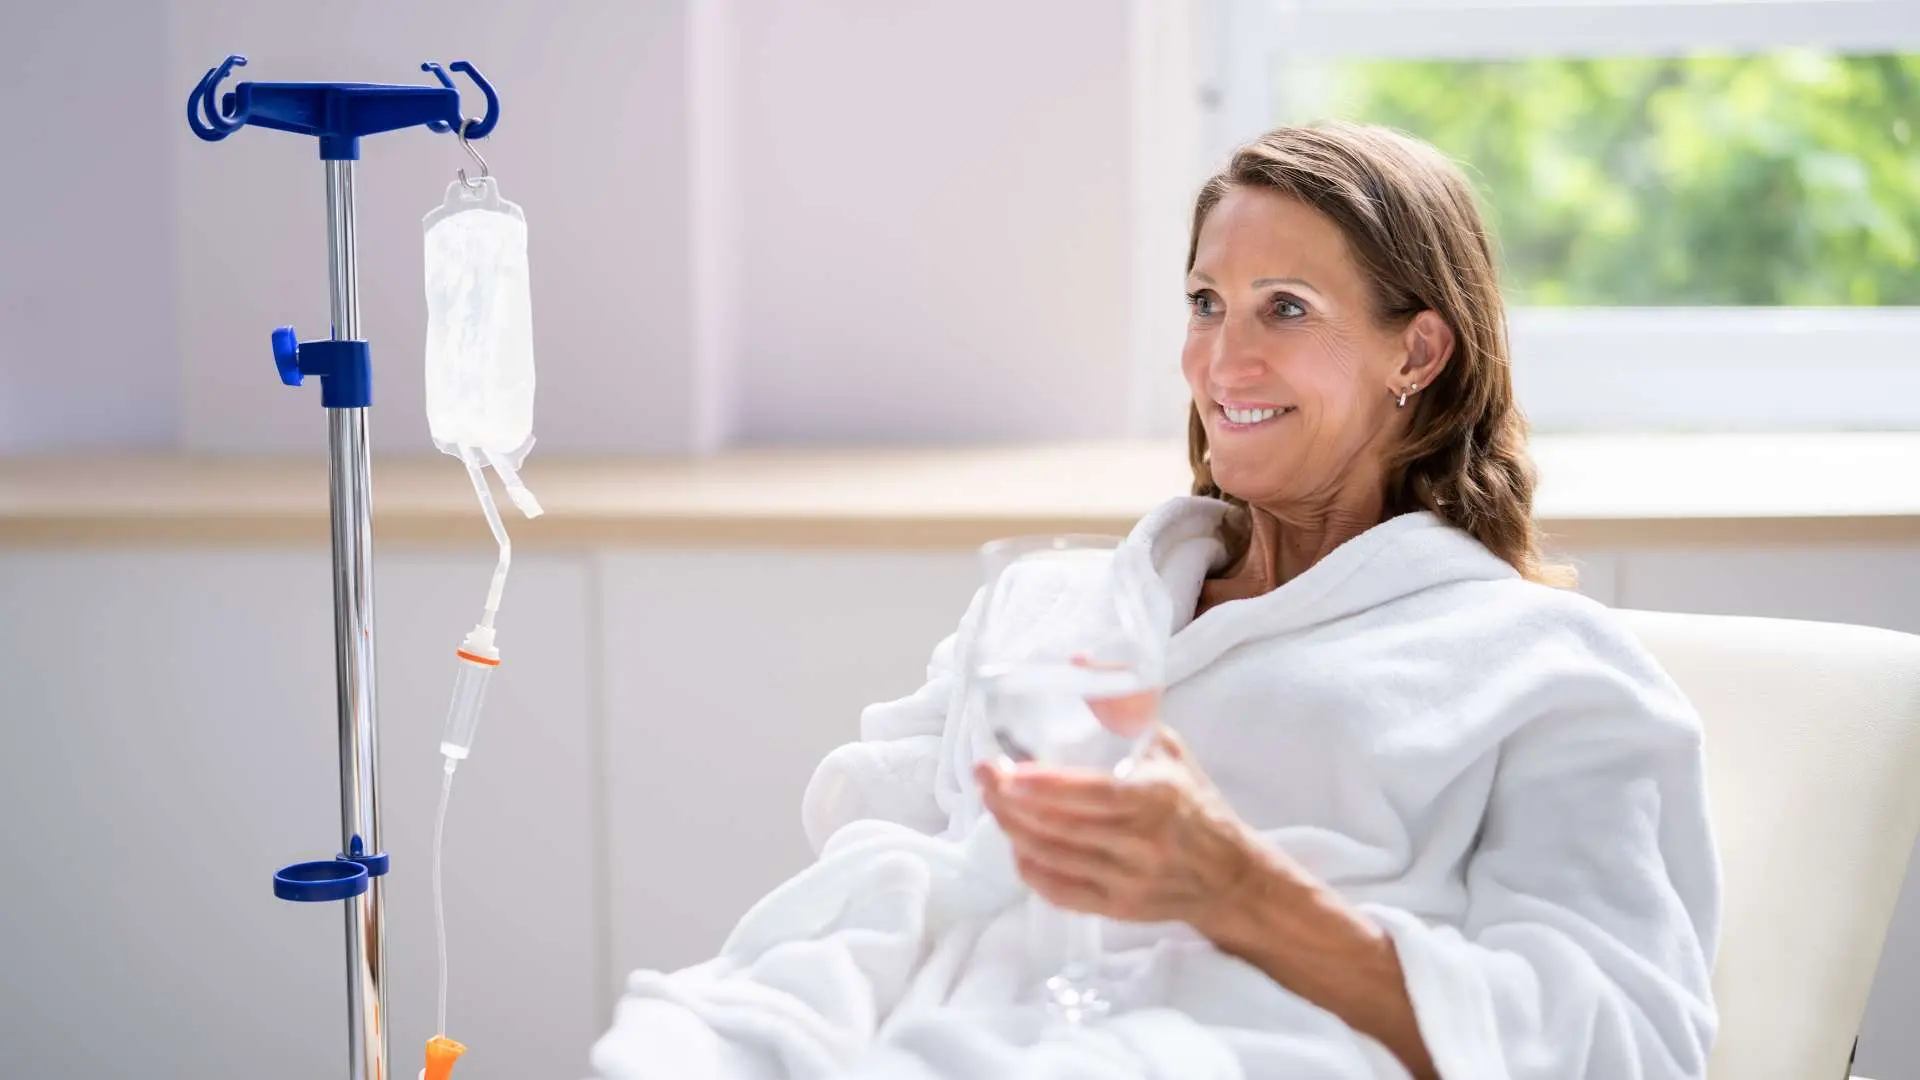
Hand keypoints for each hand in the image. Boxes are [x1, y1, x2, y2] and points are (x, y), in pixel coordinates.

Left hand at [975, 727, 1270, 931]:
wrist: (1231, 877)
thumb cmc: (1193, 803)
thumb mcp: (1169, 747)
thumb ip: (1126, 706)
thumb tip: (1078, 661)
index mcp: (1158, 797)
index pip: (1092, 794)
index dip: (1044, 785)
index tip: (1007, 771)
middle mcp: (1144, 843)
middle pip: (1061, 827)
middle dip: (1011, 802)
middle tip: (984, 777)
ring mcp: (1129, 880)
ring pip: (1053, 858)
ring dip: (1013, 830)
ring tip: (993, 802)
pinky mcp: (1118, 909)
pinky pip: (1060, 892)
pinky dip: (1030, 868)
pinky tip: (1017, 843)